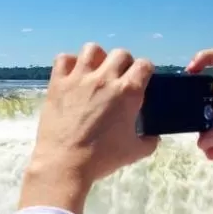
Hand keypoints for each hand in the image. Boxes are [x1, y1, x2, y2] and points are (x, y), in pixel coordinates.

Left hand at [20, 43, 157, 213]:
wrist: (65, 163)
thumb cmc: (101, 158)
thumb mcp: (134, 152)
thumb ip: (149, 141)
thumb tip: (154, 137)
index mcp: (128, 92)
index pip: (145, 65)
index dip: (144, 72)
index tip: (140, 81)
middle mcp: (105, 79)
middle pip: (120, 54)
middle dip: (123, 64)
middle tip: (118, 79)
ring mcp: (79, 79)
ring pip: (92, 49)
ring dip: (97, 58)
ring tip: (95, 72)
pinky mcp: (58, 84)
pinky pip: (63, 59)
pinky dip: (69, 64)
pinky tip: (72, 76)